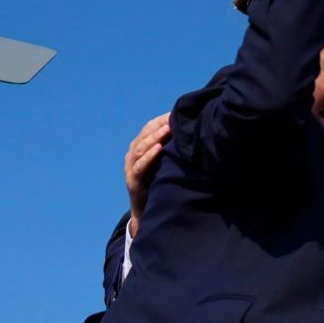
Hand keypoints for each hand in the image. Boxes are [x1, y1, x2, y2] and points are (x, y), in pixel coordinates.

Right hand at [124, 112, 170, 234]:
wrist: (148, 210)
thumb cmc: (159, 182)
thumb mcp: (166, 163)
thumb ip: (173, 149)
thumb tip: (193, 133)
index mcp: (140, 147)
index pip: (149, 128)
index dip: (161, 120)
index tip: (176, 112)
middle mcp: (133, 155)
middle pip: (144, 135)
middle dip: (159, 125)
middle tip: (173, 117)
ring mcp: (130, 167)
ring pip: (140, 148)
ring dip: (154, 137)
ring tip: (167, 129)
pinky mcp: (133, 181)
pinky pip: (140, 166)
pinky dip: (149, 156)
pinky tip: (159, 148)